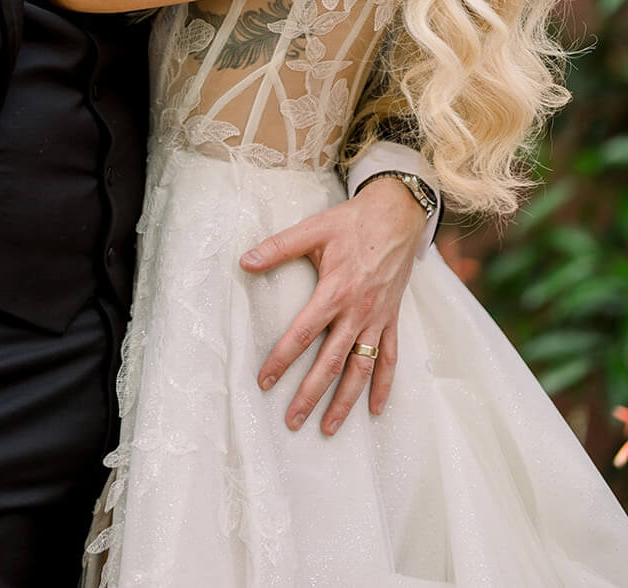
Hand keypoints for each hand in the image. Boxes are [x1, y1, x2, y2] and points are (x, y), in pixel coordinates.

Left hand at [239, 176, 427, 434]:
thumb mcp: (313, 229)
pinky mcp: (392, 318)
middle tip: (292, 421)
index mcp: (335, 291)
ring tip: (328, 427)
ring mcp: (378, 318)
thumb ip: (279, 247)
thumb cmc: (352, 221)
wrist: (398, 214)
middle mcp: (358, 311)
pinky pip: (389, 358)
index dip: (281, 358)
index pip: (303, 333)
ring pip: (361, 368)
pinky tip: (375, 409)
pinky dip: (383, 385)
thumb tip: (244, 261)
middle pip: (331, 362)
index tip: (264, 381)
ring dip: (345, 401)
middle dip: (311, 394)